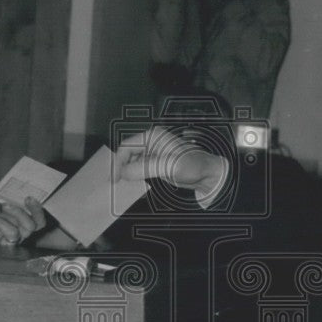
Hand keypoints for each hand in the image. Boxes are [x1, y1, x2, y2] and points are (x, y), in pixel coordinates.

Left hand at [0, 194, 45, 246]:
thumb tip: (5, 183)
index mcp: (14, 220)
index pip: (35, 215)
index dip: (37, 205)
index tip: (30, 193)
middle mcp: (18, 230)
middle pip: (39, 223)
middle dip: (36, 209)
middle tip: (27, 198)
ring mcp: (14, 239)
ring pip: (29, 226)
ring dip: (18, 212)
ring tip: (4, 205)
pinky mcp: (8, 246)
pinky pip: (13, 233)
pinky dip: (1, 222)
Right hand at [114, 128, 228, 199]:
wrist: (206, 175)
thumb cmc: (193, 164)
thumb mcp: (167, 165)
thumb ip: (144, 168)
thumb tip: (124, 173)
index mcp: (152, 137)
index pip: (127, 147)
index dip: (118, 162)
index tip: (115, 177)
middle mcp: (150, 143)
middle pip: (127, 154)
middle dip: (120, 167)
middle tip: (114, 182)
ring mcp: (152, 154)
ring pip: (131, 162)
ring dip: (126, 173)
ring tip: (120, 185)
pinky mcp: (155, 164)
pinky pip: (139, 169)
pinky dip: (133, 176)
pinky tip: (131, 184)